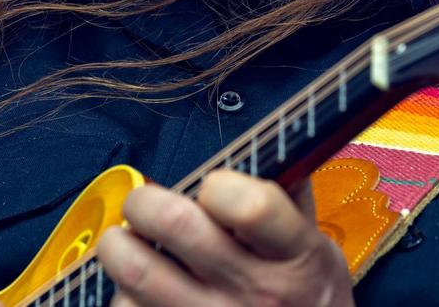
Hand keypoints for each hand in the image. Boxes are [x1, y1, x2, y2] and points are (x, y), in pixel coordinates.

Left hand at [98, 170, 353, 306]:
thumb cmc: (309, 302)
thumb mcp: (319, 251)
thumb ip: (290, 200)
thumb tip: (259, 147)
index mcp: (296, 256)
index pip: (250, 206)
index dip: (219, 185)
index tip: (210, 187)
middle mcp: (254, 291)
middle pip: (177, 226)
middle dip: (146, 200)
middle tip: (143, 201)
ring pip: (137, 272)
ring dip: (119, 246)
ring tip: (125, 239)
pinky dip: (124, 295)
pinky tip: (139, 289)